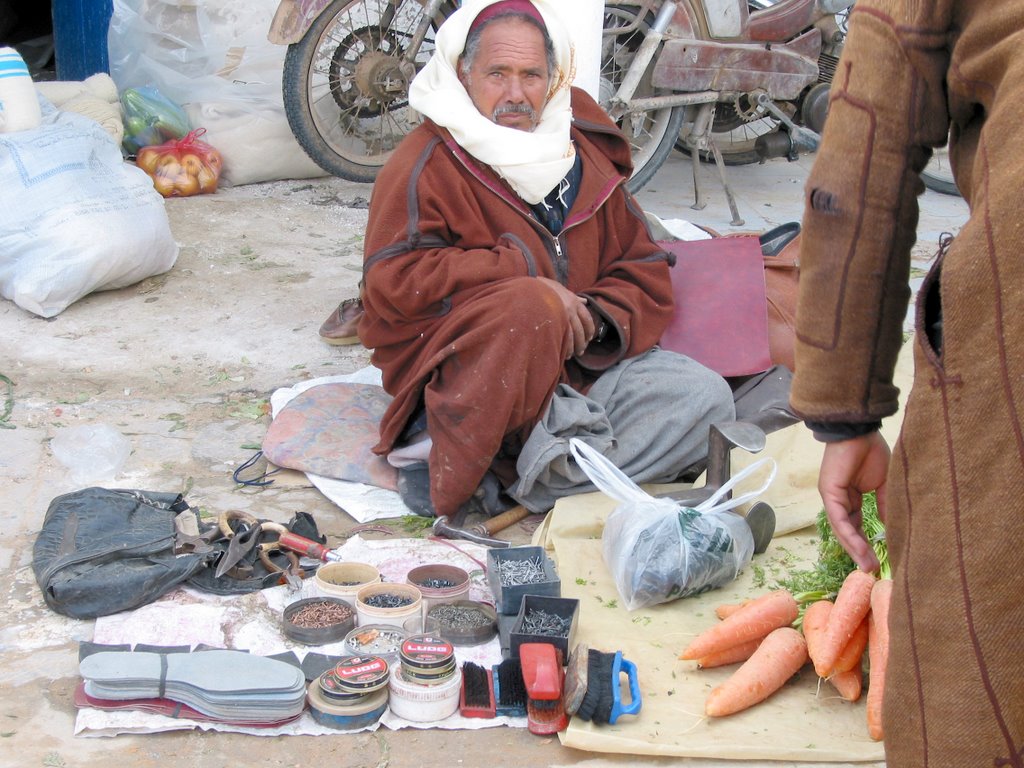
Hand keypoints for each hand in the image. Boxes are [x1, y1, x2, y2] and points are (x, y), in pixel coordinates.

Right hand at [536, 277, 594, 357]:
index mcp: (574, 301)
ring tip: (573, 354)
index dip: (589, 329)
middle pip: (581, 330)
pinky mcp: (554, 321)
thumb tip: (585, 301)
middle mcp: (571, 309)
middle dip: (582, 342)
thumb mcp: (562, 290)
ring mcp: (563, 315)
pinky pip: (564, 337)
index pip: (587, 318)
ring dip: (575, 347)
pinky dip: (566, 347)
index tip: (589, 337)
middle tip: (581, 350)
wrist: (532, 287)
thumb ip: (574, 297)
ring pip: (573, 336)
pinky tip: (565, 353)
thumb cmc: (546, 289)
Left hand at [817, 431, 890, 572]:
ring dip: (855, 549)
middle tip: (873, 570)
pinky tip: (860, 549)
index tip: (878, 559)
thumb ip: (884, 504)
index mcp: (850, 497)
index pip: (856, 525)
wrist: (859, 431)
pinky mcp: (829, 493)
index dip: (865, 542)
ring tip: (868, 566)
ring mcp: (832, 497)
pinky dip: (849, 535)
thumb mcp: (883, 483)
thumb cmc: (870, 451)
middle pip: (847, 531)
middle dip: (860, 552)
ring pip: (842, 529)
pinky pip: (839, 519)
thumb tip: (890, 526)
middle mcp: (839, 500)